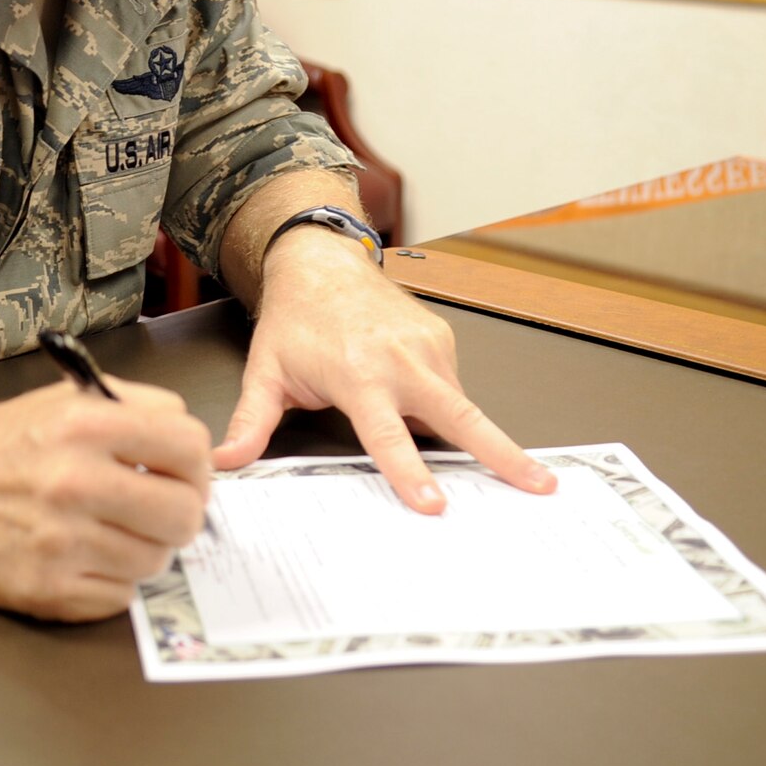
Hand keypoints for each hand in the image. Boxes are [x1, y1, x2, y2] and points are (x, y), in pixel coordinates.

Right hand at [0, 377, 212, 621]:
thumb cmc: (8, 445)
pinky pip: (120, 596)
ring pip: (156, 560)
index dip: (197, 465)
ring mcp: (60, 541)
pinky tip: (85, 556)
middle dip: (180, 514)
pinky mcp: (46, 588)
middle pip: (184, 513)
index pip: (191, 448)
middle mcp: (73, 481)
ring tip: (112, 531)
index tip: (184, 475)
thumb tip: (198, 453)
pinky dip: (112, 580)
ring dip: (143, 549)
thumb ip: (138, 411)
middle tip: (158, 510)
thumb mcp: (69, 400)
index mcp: (86, 424)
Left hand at [215, 230, 556, 512]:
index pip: (389, 436)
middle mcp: (402, 359)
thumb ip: (251, 424)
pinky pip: (450, 387)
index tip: (434, 503)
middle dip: (504, 453)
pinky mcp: (442, 339)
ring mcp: (428, 346)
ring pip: (456, 406)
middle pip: (462, 416)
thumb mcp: (267, 374)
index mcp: (360, 374)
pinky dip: (442, 406)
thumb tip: (226, 462)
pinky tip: (418, 406)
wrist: (321, 262)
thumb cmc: (296, 319)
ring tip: (469, 457)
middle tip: (540, 484)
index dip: (410, 472)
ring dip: (461, 434)